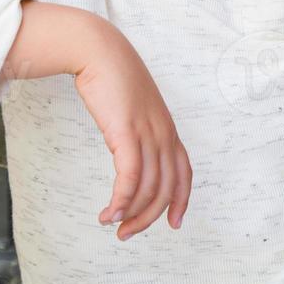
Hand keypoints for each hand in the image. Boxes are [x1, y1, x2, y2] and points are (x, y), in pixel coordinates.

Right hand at [70, 18, 192, 241]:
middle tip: (128, 234)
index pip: (184, 171)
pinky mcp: (127, 132)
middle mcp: (163, 133)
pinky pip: (130, 177)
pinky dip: (121, 200)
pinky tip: (109, 212)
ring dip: (131, 213)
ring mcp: (148, 132)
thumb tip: (127, 147)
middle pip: (167, 187)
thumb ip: (135, 128)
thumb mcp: (132, 106)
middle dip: (149, 216)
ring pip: (149, 187)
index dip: (182, 200)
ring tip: (113, 225)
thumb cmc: (111, 76)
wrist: (98, 50)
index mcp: (167, 128)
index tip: (174, 223)